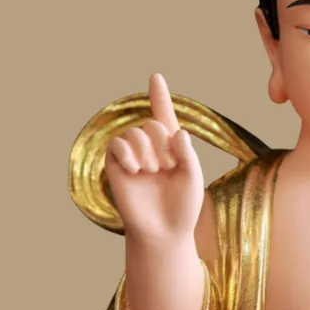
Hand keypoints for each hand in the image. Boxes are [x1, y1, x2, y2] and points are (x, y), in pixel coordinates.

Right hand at [105, 73, 203, 242]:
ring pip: (135, 132)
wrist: (163, 232)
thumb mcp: (193, 176)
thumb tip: (176, 132)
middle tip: (167, 168)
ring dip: (147, 149)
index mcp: (173, 148)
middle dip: (162, 143)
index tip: (156, 76)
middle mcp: (151, 149)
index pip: (165, 117)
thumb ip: (187, 152)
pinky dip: (127, 152)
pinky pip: (116, 145)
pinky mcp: (117, 167)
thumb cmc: (183, 206)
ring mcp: (133, 157)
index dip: (160, 97)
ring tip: (153, 171)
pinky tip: (136, 170)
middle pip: (152, 124)